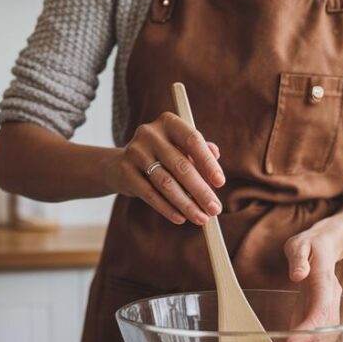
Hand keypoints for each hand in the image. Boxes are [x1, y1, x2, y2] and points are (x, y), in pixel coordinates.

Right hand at [103, 112, 224, 224]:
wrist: (122, 164)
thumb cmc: (162, 156)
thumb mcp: (181, 148)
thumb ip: (201, 151)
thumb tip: (216, 154)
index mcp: (169, 122)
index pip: (193, 140)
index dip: (208, 162)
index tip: (220, 182)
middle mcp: (150, 133)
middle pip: (180, 165)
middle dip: (201, 191)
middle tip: (215, 209)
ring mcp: (135, 152)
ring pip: (166, 183)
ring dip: (186, 204)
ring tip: (201, 218)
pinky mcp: (125, 171)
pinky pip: (150, 194)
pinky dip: (167, 208)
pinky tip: (181, 218)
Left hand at [280, 225, 342, 341]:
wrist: (329, 245)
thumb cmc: (311, 245)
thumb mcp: (301, 244)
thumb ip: (299, 258)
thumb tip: (298, 275)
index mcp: (326, 284)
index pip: (320, 312)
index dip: (307, 331)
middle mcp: (332, 301)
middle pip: (323, 333)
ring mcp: (330, 310)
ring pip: (322, 339)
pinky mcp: (323, 315)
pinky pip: (316, 336)